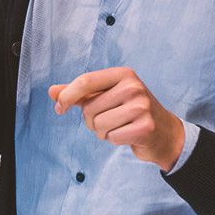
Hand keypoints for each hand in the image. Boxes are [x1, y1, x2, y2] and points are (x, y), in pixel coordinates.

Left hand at [48, 67, 185, 170]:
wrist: (163, 132)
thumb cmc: (129, 111)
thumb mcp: (106, 96)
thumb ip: (79, 93)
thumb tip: (51, 91)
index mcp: (123, 74)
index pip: (86, 81)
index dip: (67, 96)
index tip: (59, 108)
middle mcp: (133, 87)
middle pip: (90, 108)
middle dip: (92, 120)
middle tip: (109, 119)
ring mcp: (141, 106)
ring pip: (99, 125)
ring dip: (103, 132)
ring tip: (119, 126)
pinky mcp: (145, 127)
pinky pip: (112, 137)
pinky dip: (114, 140)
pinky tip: (127, 134)